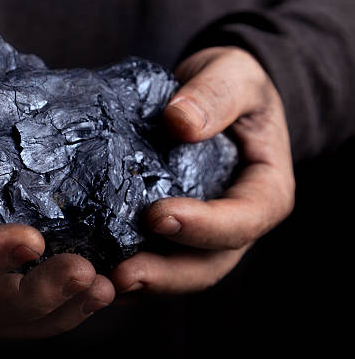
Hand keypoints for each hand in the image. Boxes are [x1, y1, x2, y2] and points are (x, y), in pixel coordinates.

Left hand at [111, 47, 294, 293]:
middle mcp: (236, 222)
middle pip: (209, 263)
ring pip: (178, 271)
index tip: (158, 216)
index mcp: (265, 191)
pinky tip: (93, 271)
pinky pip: (154, 256)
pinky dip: (126, 268)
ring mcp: (202, 231)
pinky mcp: (172, 230)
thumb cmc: (230, 83)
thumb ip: (216, 94)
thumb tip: (180, 122)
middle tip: (121, 274)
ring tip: (102, 283)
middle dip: (166, 275)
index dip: (203, 227)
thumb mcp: (234, 75)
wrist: (212, 95)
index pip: (243, 220)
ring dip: (142, 281)